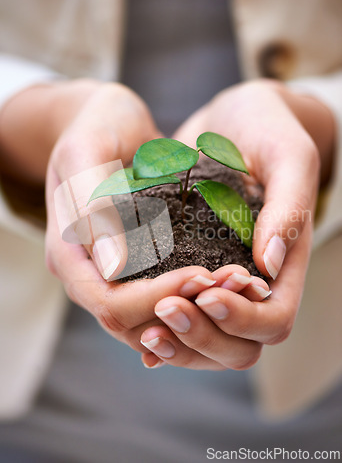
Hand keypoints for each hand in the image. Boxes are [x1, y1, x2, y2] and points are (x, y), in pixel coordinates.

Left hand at [139, 79, 334, 369]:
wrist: (235, 118)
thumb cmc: (270, 129)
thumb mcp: (287, 157)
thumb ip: (288, 208)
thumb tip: (269, 264)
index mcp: (285, 262)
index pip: (273, 319)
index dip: (242, 318)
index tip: (207, 291)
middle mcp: (253, 280)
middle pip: (238, 344)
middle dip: (202, 335)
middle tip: (165, 308)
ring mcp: (219, 278)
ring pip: (205, 338)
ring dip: (176, 340)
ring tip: (145, 323)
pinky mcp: (189, 265)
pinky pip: (179, 312)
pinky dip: (158, 326)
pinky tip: (135, 323)